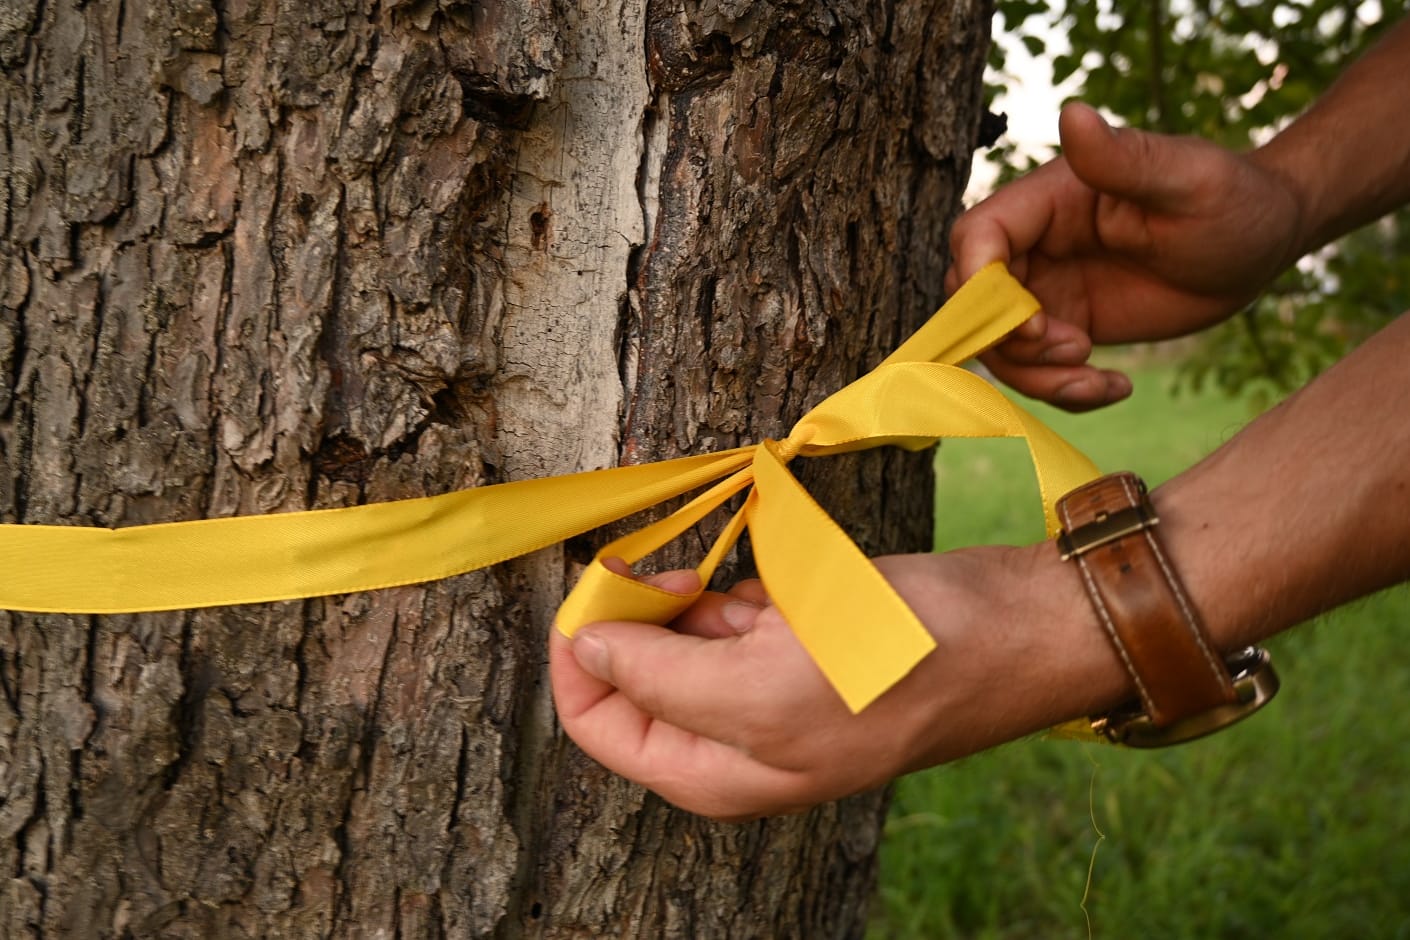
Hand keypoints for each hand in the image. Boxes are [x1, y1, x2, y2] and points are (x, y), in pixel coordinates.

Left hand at [549, 549, 1128, 819]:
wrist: (1010, 629)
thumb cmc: (895, 667)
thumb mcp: (764, 689)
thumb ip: (659, 678)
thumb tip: (585, 651)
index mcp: (713, 774)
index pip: (597, 723)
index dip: (583, 653)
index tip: (600, 585)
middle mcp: (731, 740)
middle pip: (633, 675)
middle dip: (641, 615)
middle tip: (675, 570)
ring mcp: (766, 690)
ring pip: (682, 635)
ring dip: (697, 599)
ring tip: (748, 593)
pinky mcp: (797, 644)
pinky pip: (734, 612)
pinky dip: (741, 591)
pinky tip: (785, 592)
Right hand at [947, 103, 1304, 410]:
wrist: (1262, 243)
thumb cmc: (1233, 198)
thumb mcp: (1187, 179)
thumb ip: (1123, 156)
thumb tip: (1072, 112)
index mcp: (1048, 200)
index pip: (975, 238)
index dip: (982, 289)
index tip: (1035, 324)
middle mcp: (1036, 245)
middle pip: (973, 303)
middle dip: (1009, 342)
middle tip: (1076, 350)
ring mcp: (1049, 289)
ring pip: (1000, 347)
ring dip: (1038, 377)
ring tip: (1098, 378)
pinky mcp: (1069, 326)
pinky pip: (1038, 370)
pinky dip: (1065, 392)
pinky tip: (1117, 387)